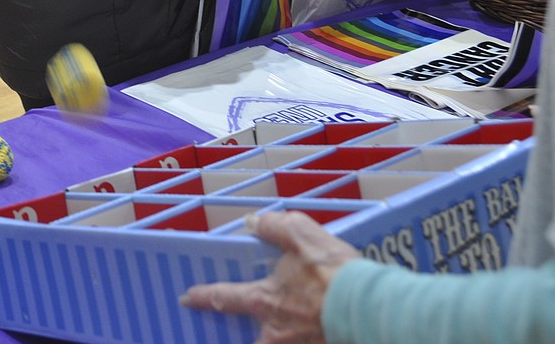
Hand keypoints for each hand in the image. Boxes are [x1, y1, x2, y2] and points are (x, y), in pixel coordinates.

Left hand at [180, 211, 359, 343]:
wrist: (367, 308)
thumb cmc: (331, 271)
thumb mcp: (301, 234)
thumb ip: (274, 227)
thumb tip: (253, 222)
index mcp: (265, 300)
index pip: (224, 297)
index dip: (203, 296)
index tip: (187, 298)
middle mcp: (276, 330)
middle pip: (250, 340)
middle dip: (237, 338)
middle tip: (226, 335)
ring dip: (268, 341)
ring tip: (272, 336)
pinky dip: (304, 342)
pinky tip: (309, 336)